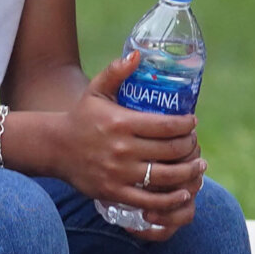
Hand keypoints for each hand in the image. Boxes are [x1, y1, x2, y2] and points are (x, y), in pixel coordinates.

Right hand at [52, 52, 206, 240]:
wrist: (55, 147)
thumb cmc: (81, 116)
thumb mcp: (96, 90)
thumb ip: (116, 71)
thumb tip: (138, 53)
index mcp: (120, 122)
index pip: (165, 125)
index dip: (186, 125)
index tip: (192, 122)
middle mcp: (121, 148)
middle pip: (170, 150)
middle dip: (190, 146)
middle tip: (196, 143)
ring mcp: (118, 173)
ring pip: (165, 176)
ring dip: (189, 172)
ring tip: (199, 165)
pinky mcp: (114, 192)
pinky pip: (150, 200)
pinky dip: (170, 198)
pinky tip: (183, 191)